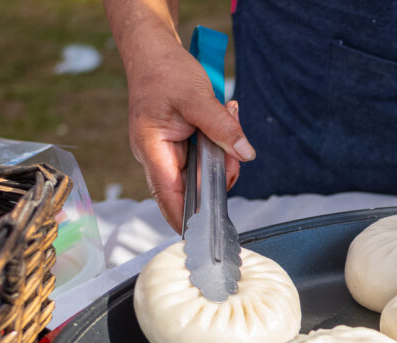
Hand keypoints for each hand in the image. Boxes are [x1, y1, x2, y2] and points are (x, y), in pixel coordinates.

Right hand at [123, 35, 254, 231]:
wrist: (153, 50)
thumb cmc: (164, 70)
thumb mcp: (197, 96)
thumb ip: (221, 126)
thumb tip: (245, 153)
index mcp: (151, 149)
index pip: (168, 197)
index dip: (186, 220)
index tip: (206, 237)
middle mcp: (157, 156)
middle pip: (193, 187)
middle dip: (219, 174)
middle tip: (232, 150)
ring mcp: (168, 153)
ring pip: (203, 173)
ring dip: (222, 156)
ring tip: (227, 120)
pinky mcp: (180, 146)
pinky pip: (205, 158)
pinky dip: (219, 145)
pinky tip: (223, 121)